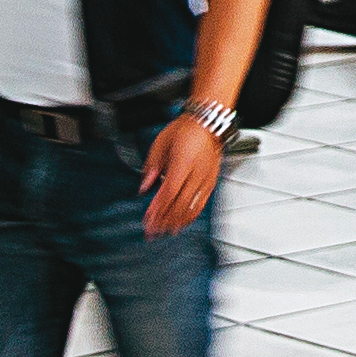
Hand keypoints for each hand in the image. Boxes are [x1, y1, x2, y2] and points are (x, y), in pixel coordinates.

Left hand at [141, 111, 224, 234]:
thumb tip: (144, 186)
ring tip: (164, 231)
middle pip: (180, 204)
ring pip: (191, 208)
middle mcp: (197, 173)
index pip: (169, 192)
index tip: (148, 220)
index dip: (158, 209)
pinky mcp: (211, 183)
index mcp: (183, 162)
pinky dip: (190, 216)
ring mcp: (206, 180)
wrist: (207, 124)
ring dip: (176, 222)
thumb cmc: (184, 130)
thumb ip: (151, 167)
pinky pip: (200, 205)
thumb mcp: (160, 143)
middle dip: (164, 221)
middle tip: (152, 232)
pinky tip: (182, 223)